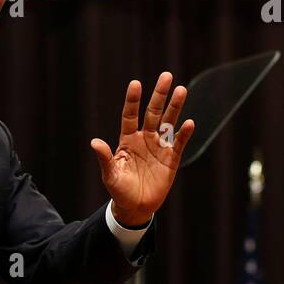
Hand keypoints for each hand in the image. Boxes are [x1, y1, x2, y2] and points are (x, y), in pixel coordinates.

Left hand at [90, 71, 193, 225]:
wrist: (135, 207)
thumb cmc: (119, 190)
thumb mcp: (110, 174)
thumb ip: (105, 158)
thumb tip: (94, 143)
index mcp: (127, 140)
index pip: (130, 115)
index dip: (133, 100)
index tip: (136, 84)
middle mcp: (144, 139)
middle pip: (153, 113)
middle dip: (159, 95)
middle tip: (167, 75)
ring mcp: (159, 147)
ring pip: (167, 123)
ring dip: (175, 107)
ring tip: (182, 90)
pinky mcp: (171, 159)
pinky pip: (178, 143)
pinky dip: (184, 134)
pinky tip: (189, 123)